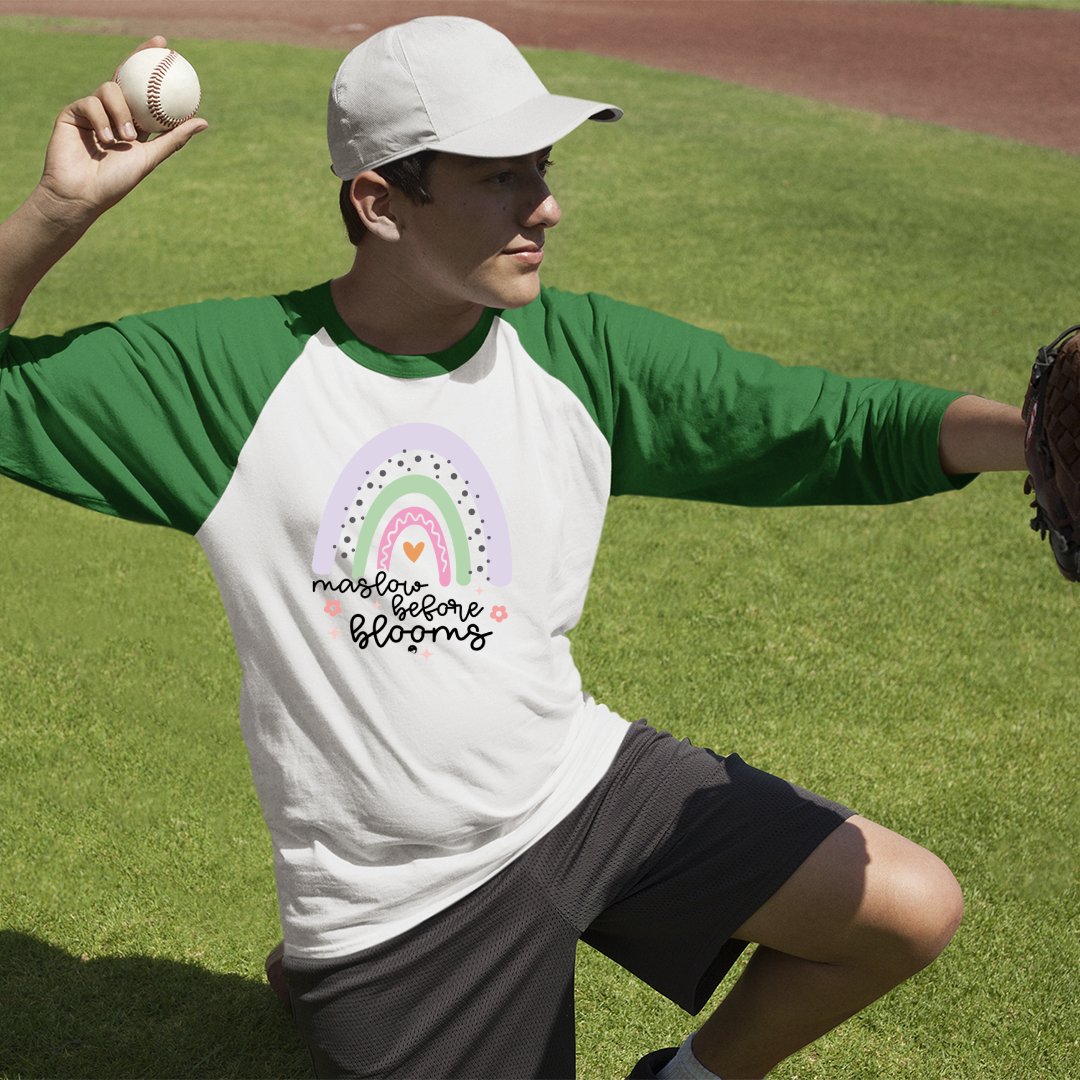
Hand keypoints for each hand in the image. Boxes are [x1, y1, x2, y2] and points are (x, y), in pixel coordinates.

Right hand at [33, 36, 207, 226]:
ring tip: (126, 138)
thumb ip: (173, 138)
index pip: (144, 90)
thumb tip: (203, 121)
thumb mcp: (150, 157)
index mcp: (133, 122)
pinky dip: (101, 120)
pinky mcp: (73, 113)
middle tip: (159, 46)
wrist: (82, 194)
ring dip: (122, 112)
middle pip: (125, 76)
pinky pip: (91, 103)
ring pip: (110, 90)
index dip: (153, 67)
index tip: (170, 50)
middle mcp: (113, 112)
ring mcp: (92, 110)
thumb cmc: (116, 182)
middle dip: (140, 56)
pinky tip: (106, 138)